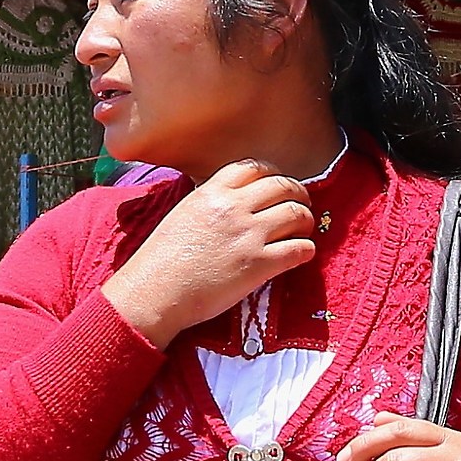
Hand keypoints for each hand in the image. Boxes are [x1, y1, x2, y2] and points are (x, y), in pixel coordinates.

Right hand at [101, 160, 317, 349]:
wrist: (154, 293)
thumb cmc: (160, 260)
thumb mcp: (182, 214)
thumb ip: (208, 203)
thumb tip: (228, 201)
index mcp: (212, 192)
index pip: (255, 167)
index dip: (274, 175)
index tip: (277, 188)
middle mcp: (234, 208)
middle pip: (284, 186)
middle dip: (298, 196)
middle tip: (300, 208)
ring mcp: (248, 235)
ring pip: (297, 214)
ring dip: (306, 222)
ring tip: (302, 232)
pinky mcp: (259, 265)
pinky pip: (299, 249)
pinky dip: (306, 250)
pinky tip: (301, 254)